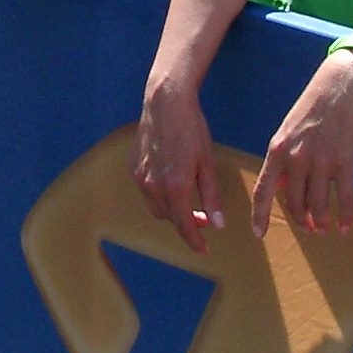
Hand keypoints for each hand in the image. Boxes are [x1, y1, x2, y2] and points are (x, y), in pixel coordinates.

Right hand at [134, 81, 224, 254]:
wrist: (165, 102)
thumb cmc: (191, 129)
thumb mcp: (208, 163)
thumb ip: (212, 196)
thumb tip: (218, 224)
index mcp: (176, 188)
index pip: (184, 226)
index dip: (195, 242)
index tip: (204, 250)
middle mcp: (154, 187)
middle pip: (170, 218)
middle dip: (186, 223)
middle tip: (203, 218)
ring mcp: (140, 177)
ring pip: (156, 207)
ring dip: (171, 210)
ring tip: (187, 200)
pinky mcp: (133, 167)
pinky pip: (146, 191)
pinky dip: (159, 194)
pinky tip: (170, 181)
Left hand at [250, 52, 352, 237]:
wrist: (341, 85)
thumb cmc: (313, 107)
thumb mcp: (288, 131)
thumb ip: (283, 159)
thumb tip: (278, 186)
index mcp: (277, 150)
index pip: (263, 190)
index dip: (259, 215)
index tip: (258, 234)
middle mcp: (296, 159)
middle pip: (294, 203)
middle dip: (301, 220)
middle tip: (308, 228)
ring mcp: (322, 162)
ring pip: (318, 205)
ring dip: (321, 221)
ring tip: (324, 228)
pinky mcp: (345, 162)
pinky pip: (345, 198)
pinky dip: (344, 216)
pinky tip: (344, 227)